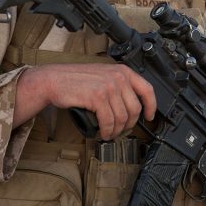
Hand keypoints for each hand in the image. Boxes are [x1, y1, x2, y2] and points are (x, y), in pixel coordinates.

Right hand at [14, 63, 155, 139]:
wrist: (54, 80)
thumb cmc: (76, 80)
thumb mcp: (103, 74)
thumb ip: (118, 84)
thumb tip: (131, 104)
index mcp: (122, 71)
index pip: (147, 89)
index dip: (151, 106)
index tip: (149, 117)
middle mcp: (118, 77)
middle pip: (135, 109)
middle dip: (129, 125)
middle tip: (121, 131)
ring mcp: (108, 86)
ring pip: (122, 118)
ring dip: (117, 131)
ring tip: (110, 134)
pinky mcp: (97, 97)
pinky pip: (109, 121)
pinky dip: (108, 131)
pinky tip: (104, 134)